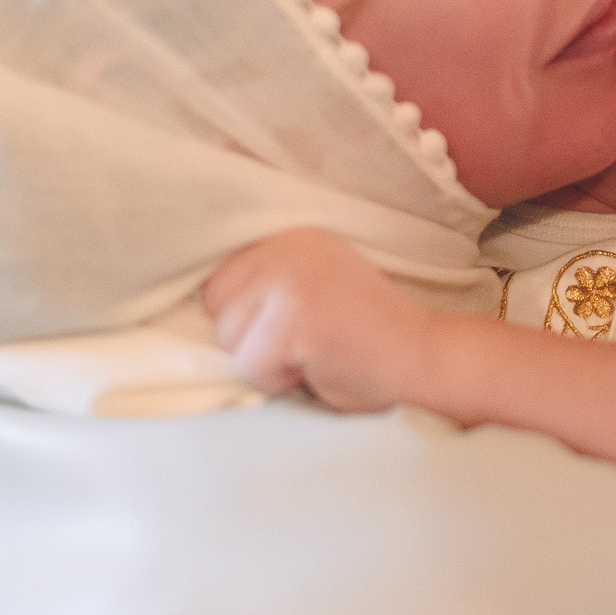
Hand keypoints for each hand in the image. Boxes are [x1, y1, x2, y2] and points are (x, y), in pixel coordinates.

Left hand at [203, 228, 465, 413]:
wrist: (426, 362)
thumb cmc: (363, 340)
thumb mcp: (312, 288)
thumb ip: (264, 280)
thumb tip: (189, 298)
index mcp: (290, 232)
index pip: (218, 276)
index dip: (247, 316)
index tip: (293, 325)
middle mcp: (289, 243)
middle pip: (216, 307)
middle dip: (250, 340)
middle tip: (306, 342)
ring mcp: (292, 277)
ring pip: (229, 339)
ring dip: (265, 362)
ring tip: (314, 353)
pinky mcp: (296, 316)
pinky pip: (252, 367)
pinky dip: (280, 382)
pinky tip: (321, 366)